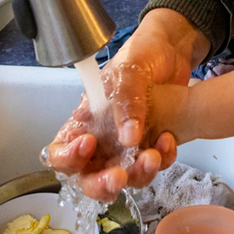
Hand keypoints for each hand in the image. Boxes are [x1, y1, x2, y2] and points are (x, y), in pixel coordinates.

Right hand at [46, 9, 208, 200]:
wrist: (174, 49)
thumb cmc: (141, 53)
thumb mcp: (128, 72)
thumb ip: (125, 103)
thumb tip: (128, 138)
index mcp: (85, 121)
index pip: (60, 152)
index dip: (67, 158)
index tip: (88, 144)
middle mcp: (103, 139)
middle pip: (90, 177)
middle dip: (102, 184)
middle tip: (119, 176)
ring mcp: (128, 145)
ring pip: (125, 177)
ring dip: (138, 174)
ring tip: (153, 156)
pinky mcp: (152, 145)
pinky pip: (154, 165)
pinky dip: (163, 160)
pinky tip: (168, 140)